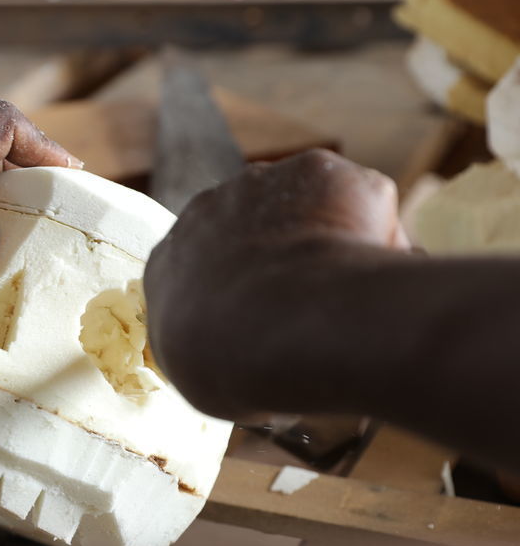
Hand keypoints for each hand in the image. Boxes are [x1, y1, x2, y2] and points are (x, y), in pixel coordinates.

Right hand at [144, 149, 408, 419]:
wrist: (271, 328)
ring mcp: (261, 184)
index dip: (244, 289)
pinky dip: (375, 233)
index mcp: (170, 262)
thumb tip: (247, 359)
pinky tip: (375, 272)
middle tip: (317, 302)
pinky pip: (359, 199)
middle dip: (286, 254)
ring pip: (310, 208)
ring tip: (354, 293)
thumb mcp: (199, 374)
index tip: (272, 318)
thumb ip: (214, 349)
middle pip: (255, 226)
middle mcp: (208, 210)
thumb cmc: (230, 367)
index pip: (207, 266)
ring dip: (332, 240)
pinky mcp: (316, 171)